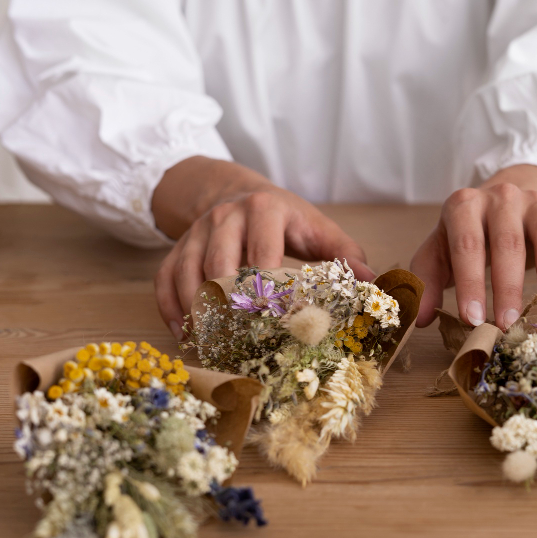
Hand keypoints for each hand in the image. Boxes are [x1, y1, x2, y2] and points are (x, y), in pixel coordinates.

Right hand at [152, 157, 372, 339]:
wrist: (238, 192)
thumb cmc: (288, 220)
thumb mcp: (320, 229)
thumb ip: (346, 255)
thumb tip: (371, 283)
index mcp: (264, 210)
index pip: (264, 254)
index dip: (269, 291)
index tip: (279, 323)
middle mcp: (225, 217)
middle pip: (220, 266)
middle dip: (230, 306)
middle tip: (243, 342)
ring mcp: (196, 232)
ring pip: (189, 274)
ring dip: (199, 312)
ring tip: (213, 346)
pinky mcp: (177, 247)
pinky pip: (165, 279)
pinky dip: (172, 308)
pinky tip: (187, 334)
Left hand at [410, 164, 536, 328]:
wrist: (498, 199)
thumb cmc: (466, 235)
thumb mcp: (440, 252)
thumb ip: (426, 281)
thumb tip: (418, 318)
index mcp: (463, 206)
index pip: (466, 245)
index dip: (469, 282)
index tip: (471, 318)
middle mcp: (499, 197)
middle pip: (506, 243)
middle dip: (506, 286)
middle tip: (506, 323)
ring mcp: (532, 201)